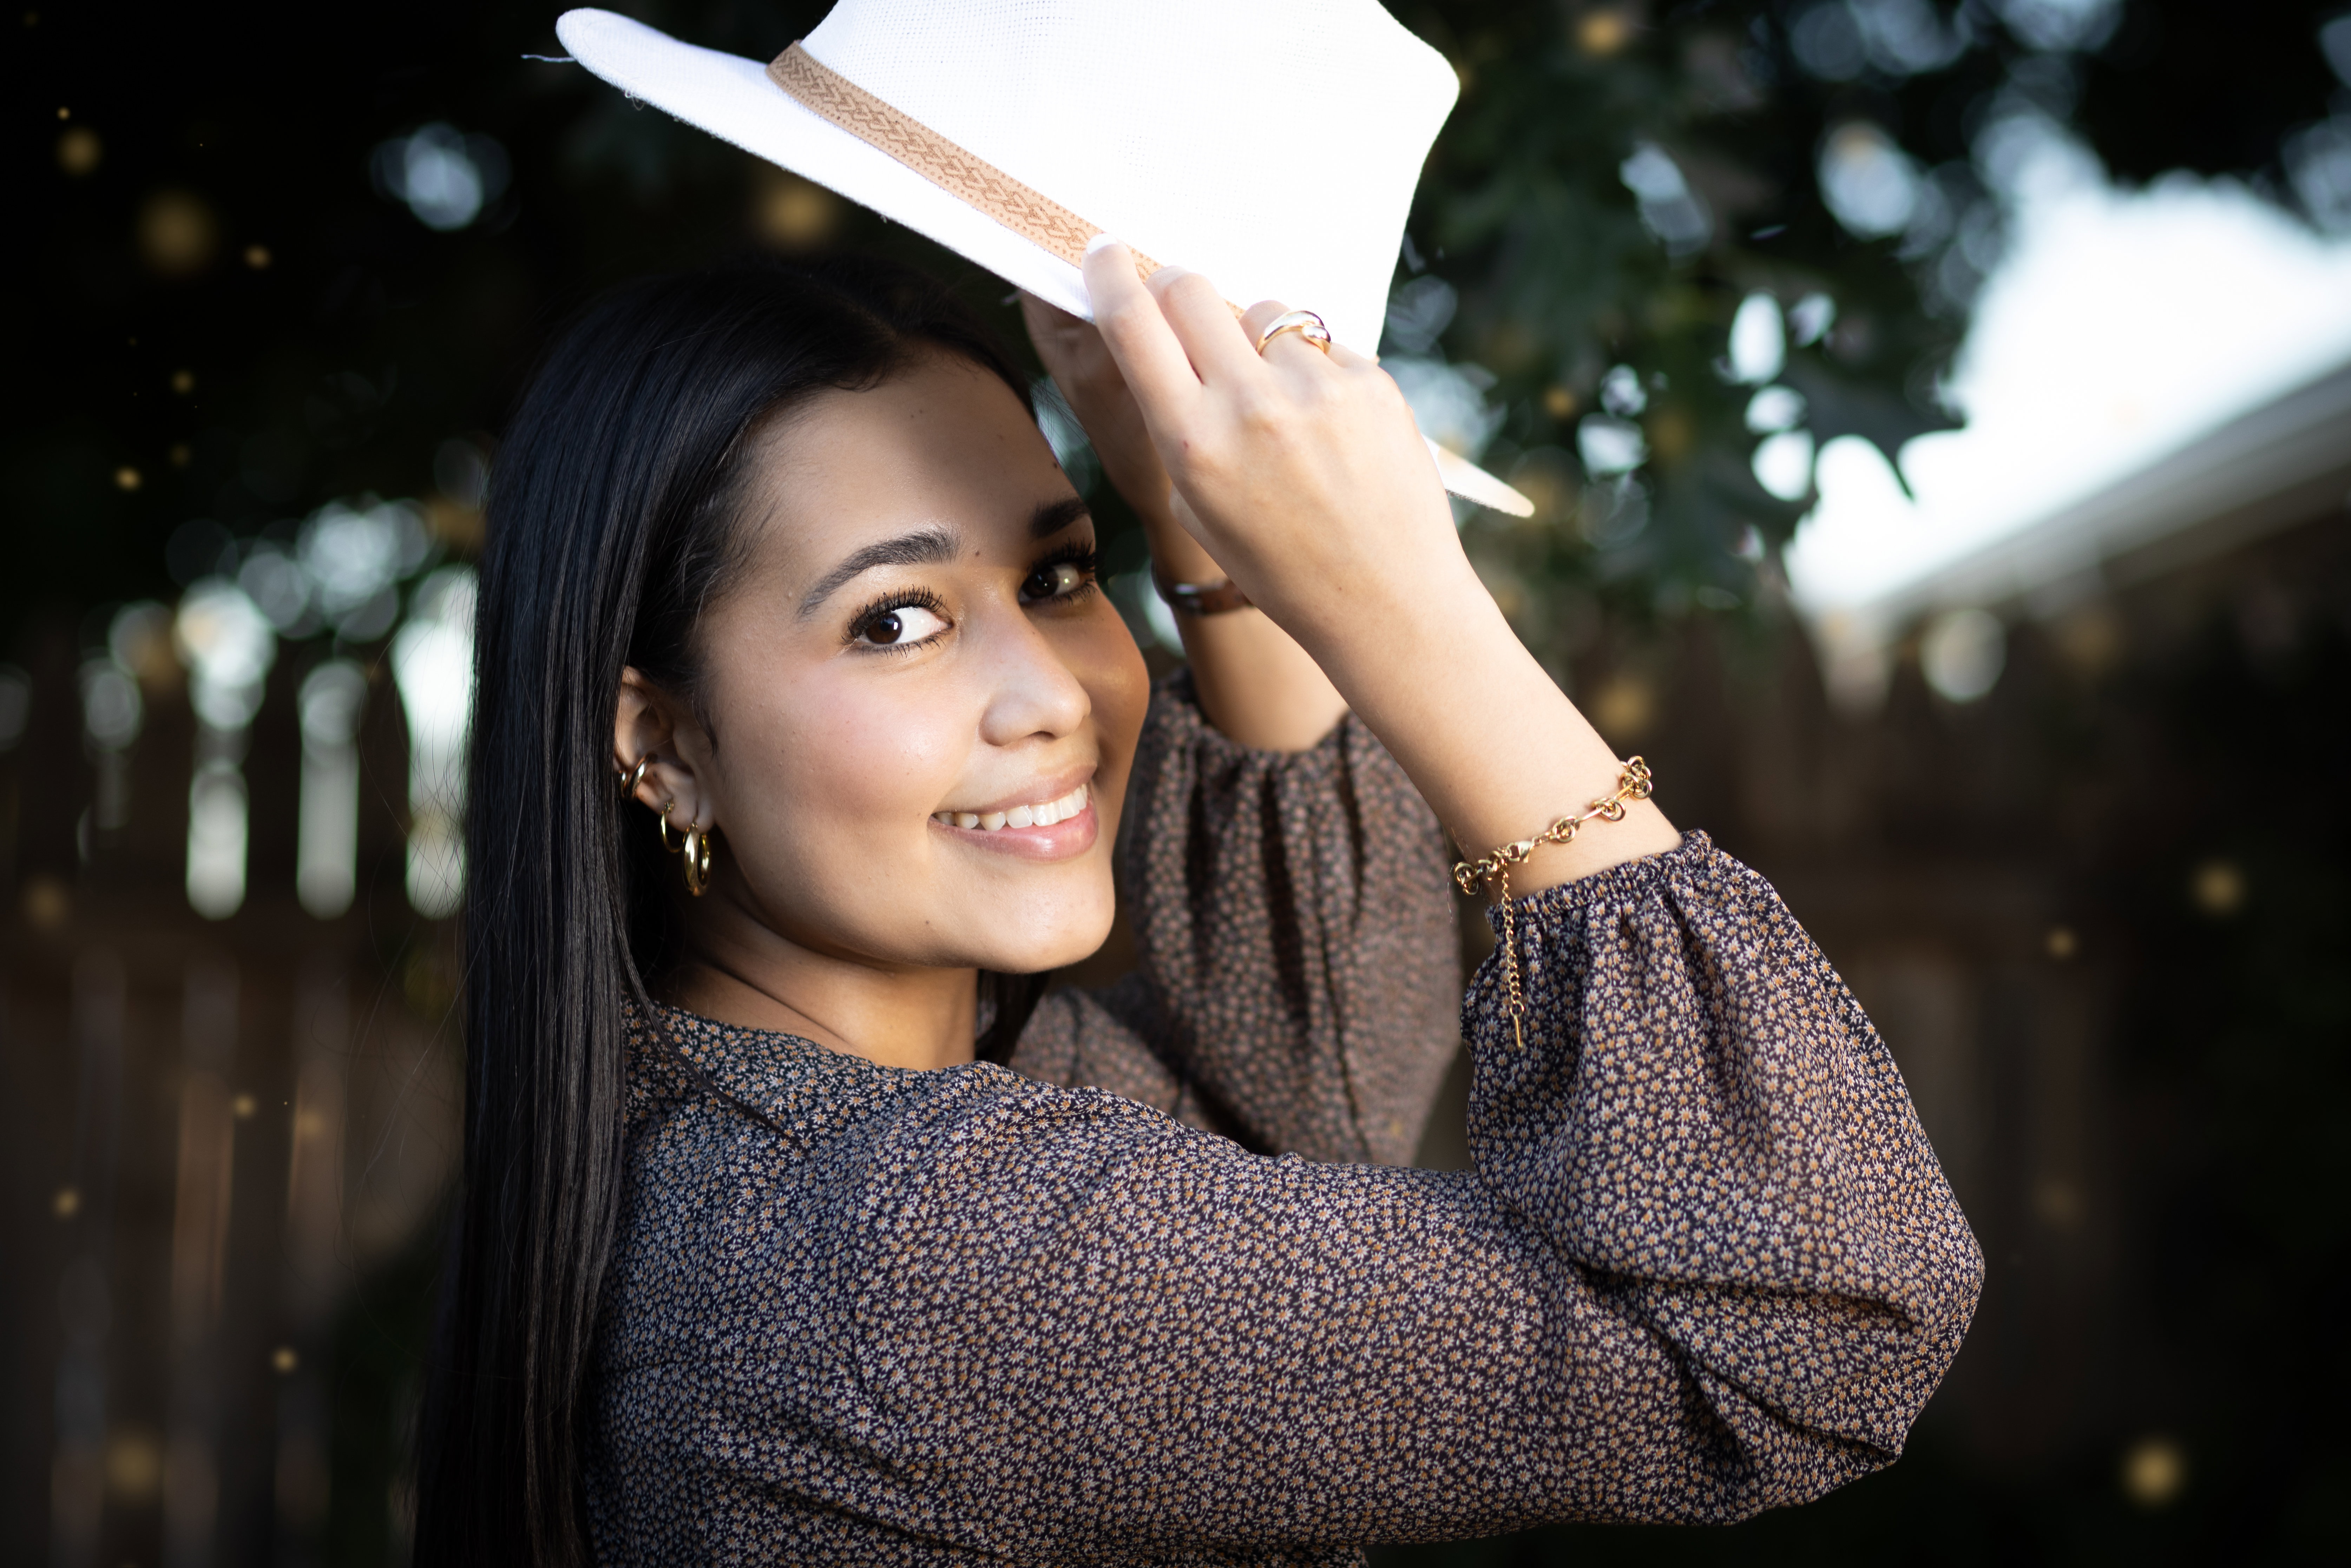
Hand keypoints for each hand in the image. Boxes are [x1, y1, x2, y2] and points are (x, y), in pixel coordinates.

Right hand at [1081, 241, 1678, 886]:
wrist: (1386, 600)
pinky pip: (1320, 344)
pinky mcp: (1369, 379)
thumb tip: (1177, 334)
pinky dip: (1314, 371)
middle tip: (1180, 307)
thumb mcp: (1201, 506)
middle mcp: (1250, 406)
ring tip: (1281, 408)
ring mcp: (1315, 388)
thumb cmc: (1283, 564)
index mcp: (1194, 444)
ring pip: (1263, 313)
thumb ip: (1182, 419)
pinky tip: (1330, 429)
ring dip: (1257, 340)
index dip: (1111, 274)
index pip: (1134, 323)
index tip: (1105, 251)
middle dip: (1175, 288)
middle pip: (1190, 288)